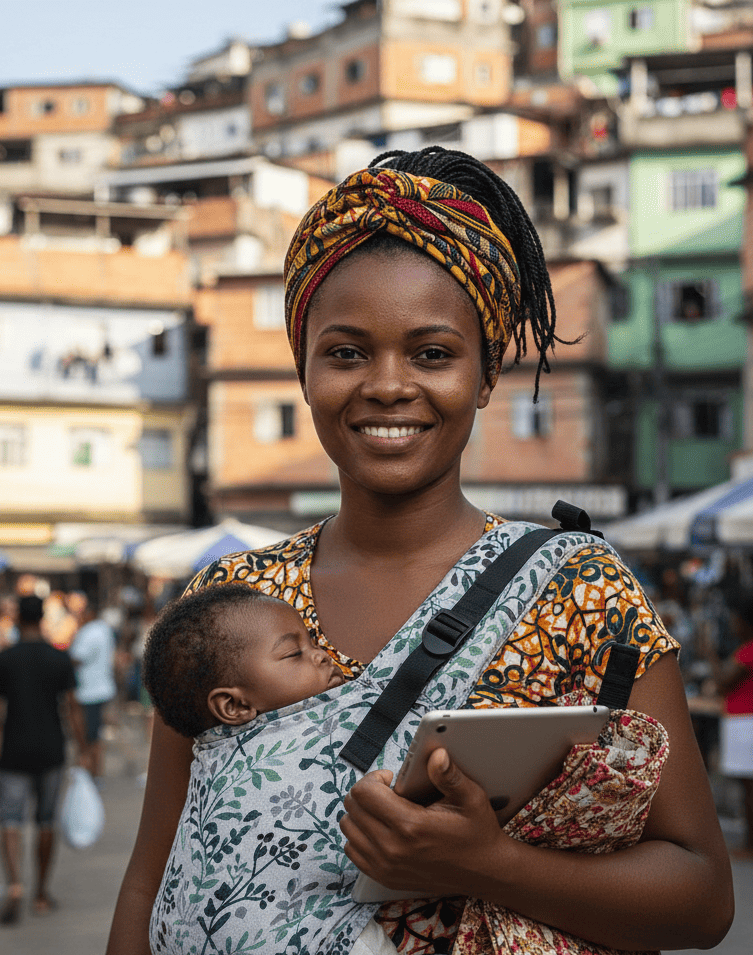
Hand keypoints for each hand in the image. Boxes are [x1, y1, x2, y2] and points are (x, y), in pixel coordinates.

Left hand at [339, 748, 506, 895]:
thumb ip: (449, 775)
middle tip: (387, 791)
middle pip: (352, 808)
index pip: (364, 793)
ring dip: (361, 813)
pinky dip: (360, 836)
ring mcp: (386, 866)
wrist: (484, 872)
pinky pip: (352, 851)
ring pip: (348, 829)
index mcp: (411, 826)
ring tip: (383, 808)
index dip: (374, 778)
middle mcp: (393, 849)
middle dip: (366, 792)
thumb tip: (437, 755)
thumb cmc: (476, 833)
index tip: (390, 779)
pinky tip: (379, 828)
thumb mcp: (470, 798)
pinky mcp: (384, 878)